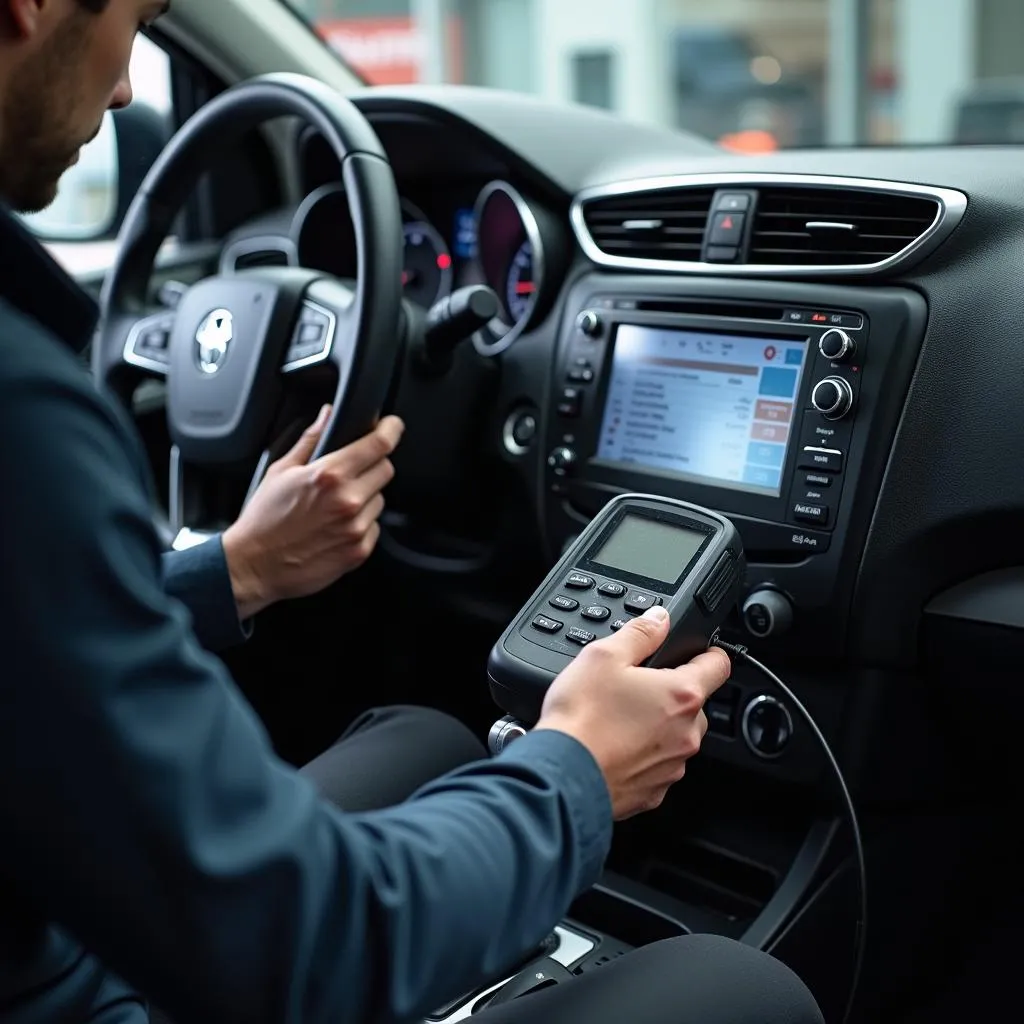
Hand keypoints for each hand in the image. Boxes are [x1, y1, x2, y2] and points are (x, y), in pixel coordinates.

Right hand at [222, 407, 403, 618]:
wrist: (254, 565)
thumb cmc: (263, 520)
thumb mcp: (281, 471)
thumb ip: (310, 440)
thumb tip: (327, 415)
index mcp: (329, 475)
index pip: (379, 444)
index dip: (391, 429)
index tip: (392, 426)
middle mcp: (348, 500)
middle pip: (386, 469)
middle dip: (372, 465)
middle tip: (349, 474)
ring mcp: (356, 528)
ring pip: (380, 500)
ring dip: (365, 497)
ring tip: (334, 507)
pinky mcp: (359, 551)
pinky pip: (374, 527)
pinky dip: (361, 524)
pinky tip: (335, 527)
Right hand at [534, 606, 730, 819]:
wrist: (563, 774)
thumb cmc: (582, 718)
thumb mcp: (603, 656)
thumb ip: (639, 634)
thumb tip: (658, 619)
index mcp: (682, 694)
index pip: (719, 666)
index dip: (708, 654)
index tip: (698, 653)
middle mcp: (686, 733)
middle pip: (694, 704)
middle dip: (671, 694)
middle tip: (636, 689)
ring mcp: (672, 766)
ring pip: (676, 737)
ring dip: (657, 727)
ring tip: (617, 720)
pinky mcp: (654, 792)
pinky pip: (657, 766)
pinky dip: (641, 756)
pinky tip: (613, 747)